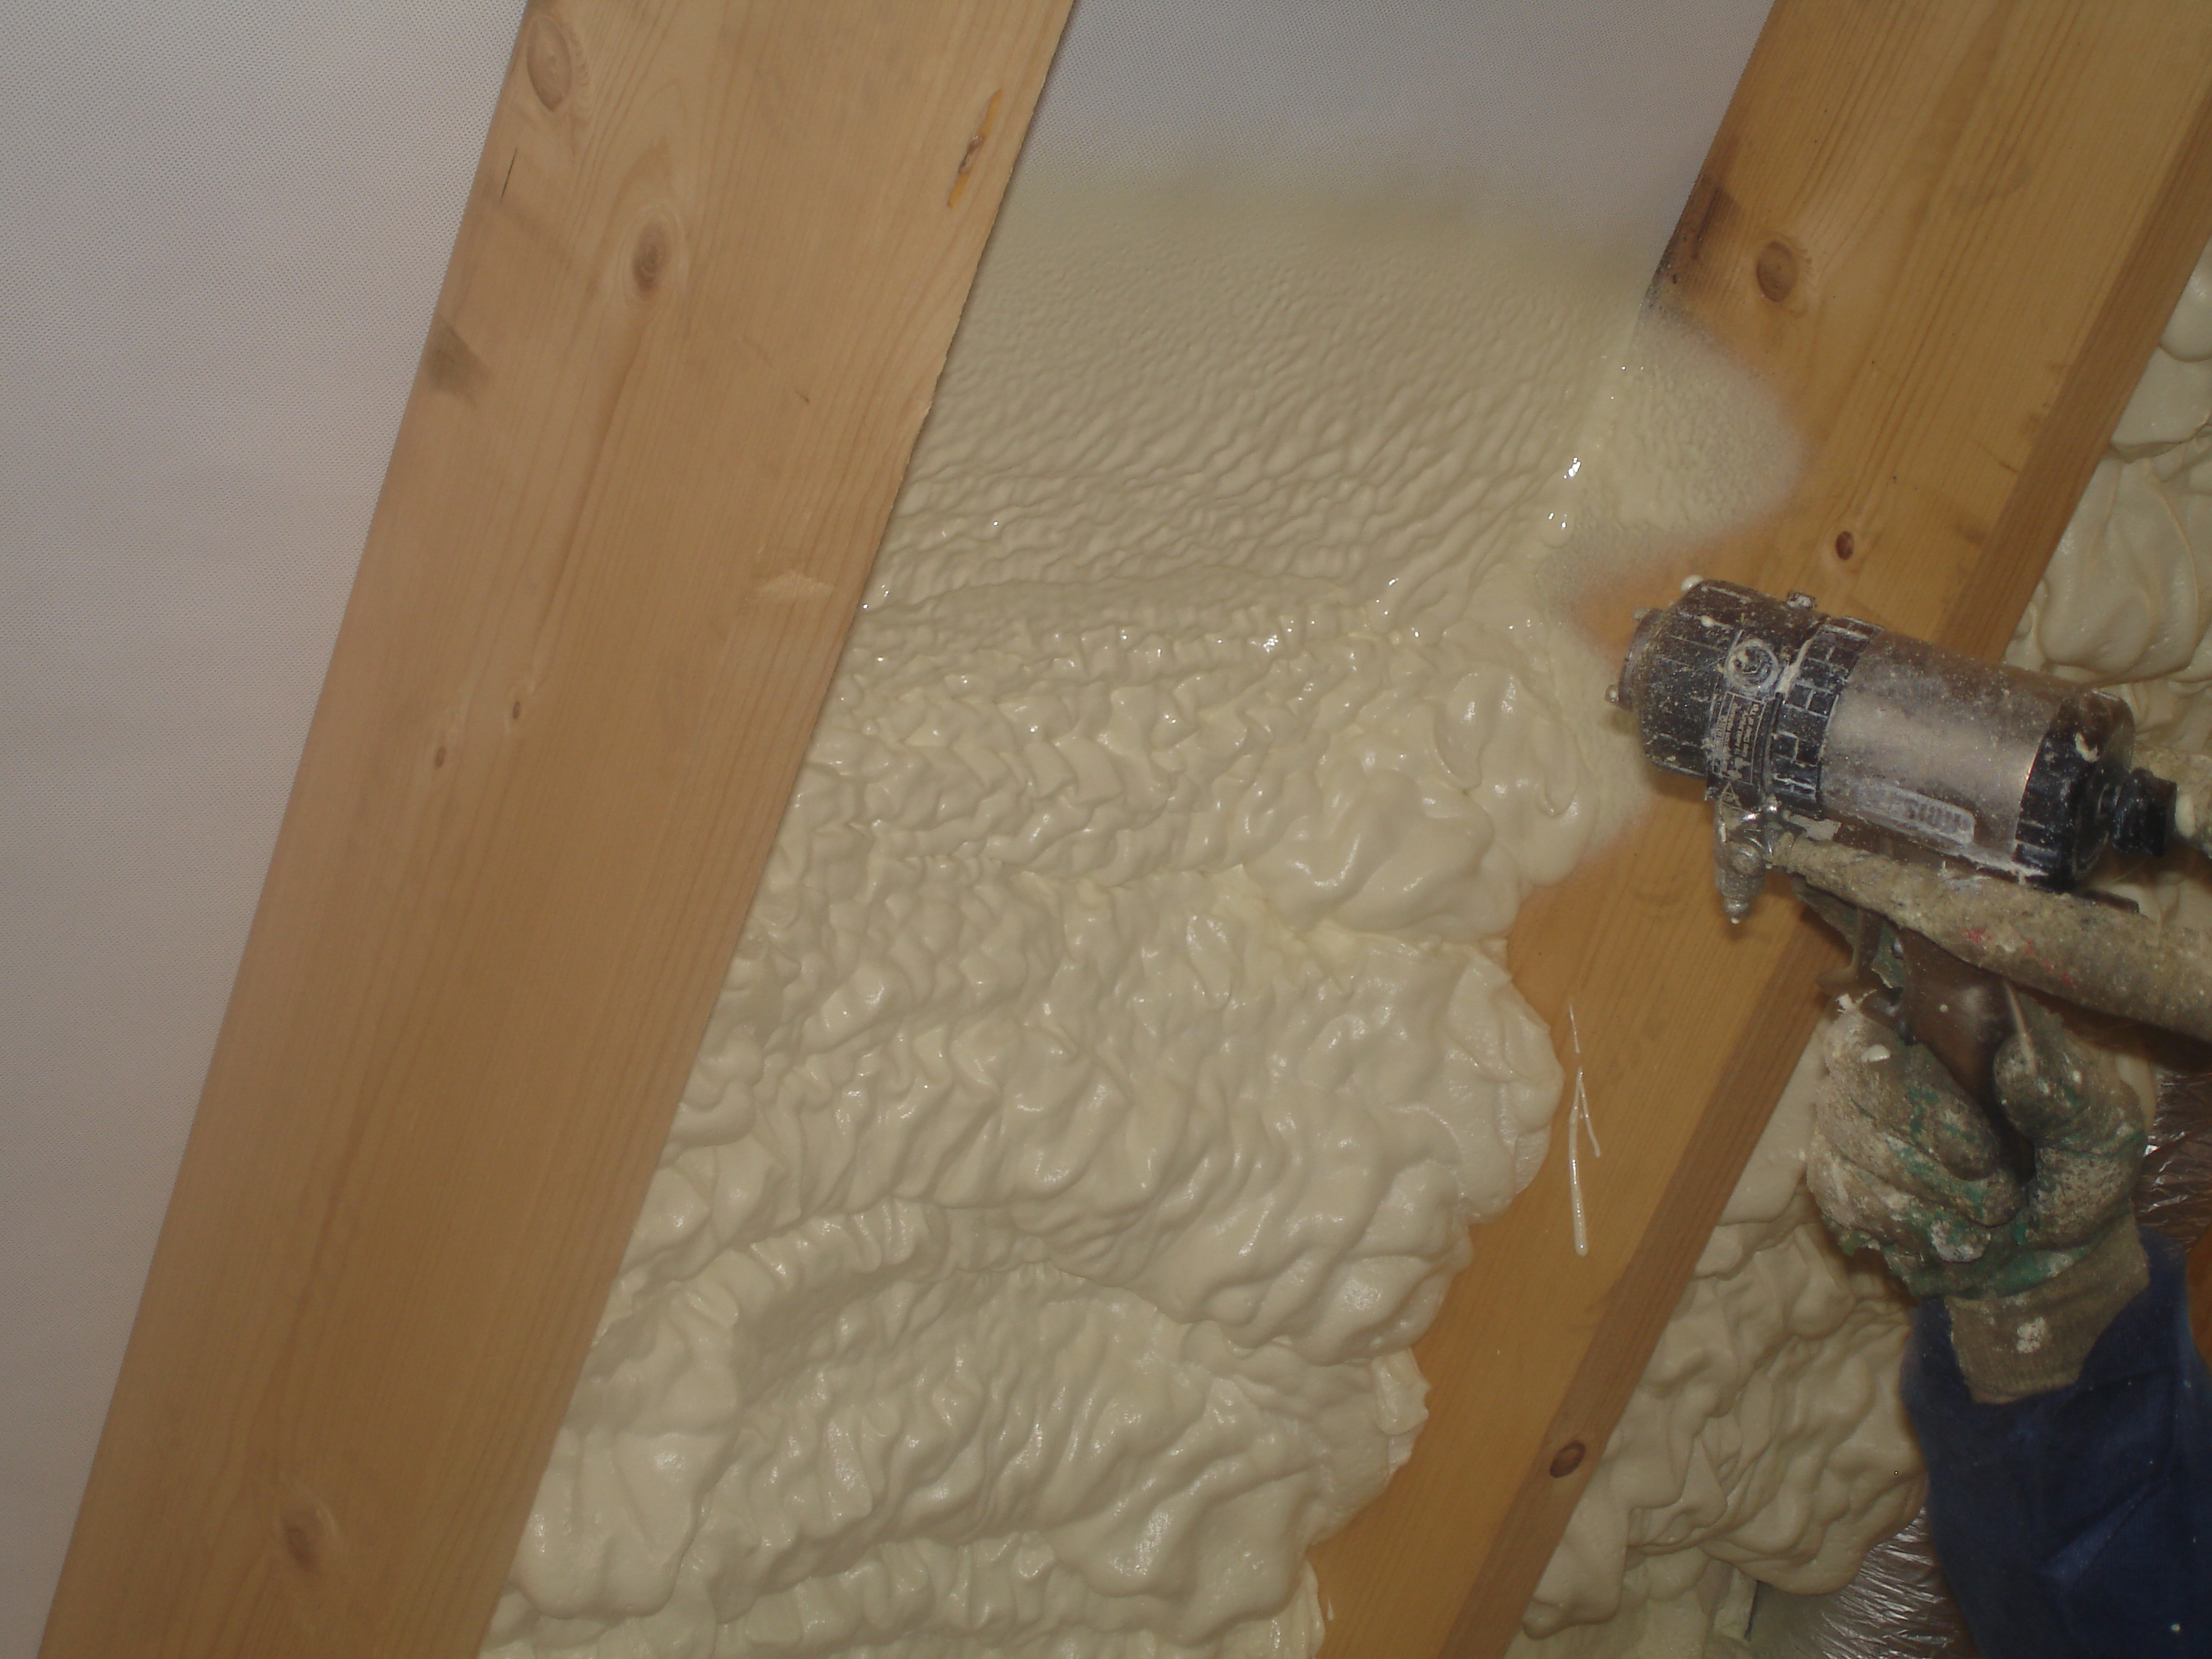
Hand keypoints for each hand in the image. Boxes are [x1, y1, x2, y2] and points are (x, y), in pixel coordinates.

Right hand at [1807, 992, 2149, 1400]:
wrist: (2058, 1252)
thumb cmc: (2078, 1172)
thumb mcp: (2096, 1132)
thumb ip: (2064, 1097)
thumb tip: (2018, 1065)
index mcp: (1938, 1036)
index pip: (1868, 1031)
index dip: (1899, 1081)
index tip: (1973, 1149)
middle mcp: (1879, 1072)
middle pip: (1847, 1090)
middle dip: (1922, 1153)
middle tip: (1994, 1191)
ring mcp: (1852, 1128)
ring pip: (1846, 1151)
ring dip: (1924, 1197)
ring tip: (1991, 1220)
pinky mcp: (1842, 1183)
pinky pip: (1844, 1200)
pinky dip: (1908, 1228)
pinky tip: (1955, 1240)